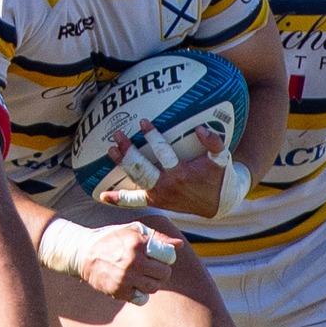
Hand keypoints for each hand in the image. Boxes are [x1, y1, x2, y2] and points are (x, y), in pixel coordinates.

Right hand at [79, 222, 181, 302]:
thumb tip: (179, 246)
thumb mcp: (133, 230)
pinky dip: (140, 293)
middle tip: (154, 268)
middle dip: (162, 271)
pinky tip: (134, 284)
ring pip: (154, 288)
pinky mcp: (118, 291)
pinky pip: (141, 299)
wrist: (84, 253)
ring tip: (144, 276)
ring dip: (152, 283)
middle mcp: (133, 262)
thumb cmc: (112, 238)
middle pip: (164, 274)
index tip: (160, 257)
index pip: (168, 256)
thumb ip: (158, 237)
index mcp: (138, 243)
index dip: (167, 257)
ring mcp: (126, 278)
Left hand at [98, 122, 233, 218]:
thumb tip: (200, 129)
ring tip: (110, 150)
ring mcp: (159, 196)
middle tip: (118, 135)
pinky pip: (134, 202)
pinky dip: (118, 199)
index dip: (152, 136)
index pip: (162, 152)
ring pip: (135, 180)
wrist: (219, 204)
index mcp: (180, 174)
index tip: (143, 123)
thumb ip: (214, 142)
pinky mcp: (156, 202)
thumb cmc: (219, 177)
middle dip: (128, 152)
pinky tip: (103, 195)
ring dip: (122, 165)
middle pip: (141, 168)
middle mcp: (166, 187)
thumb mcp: (222, 159)